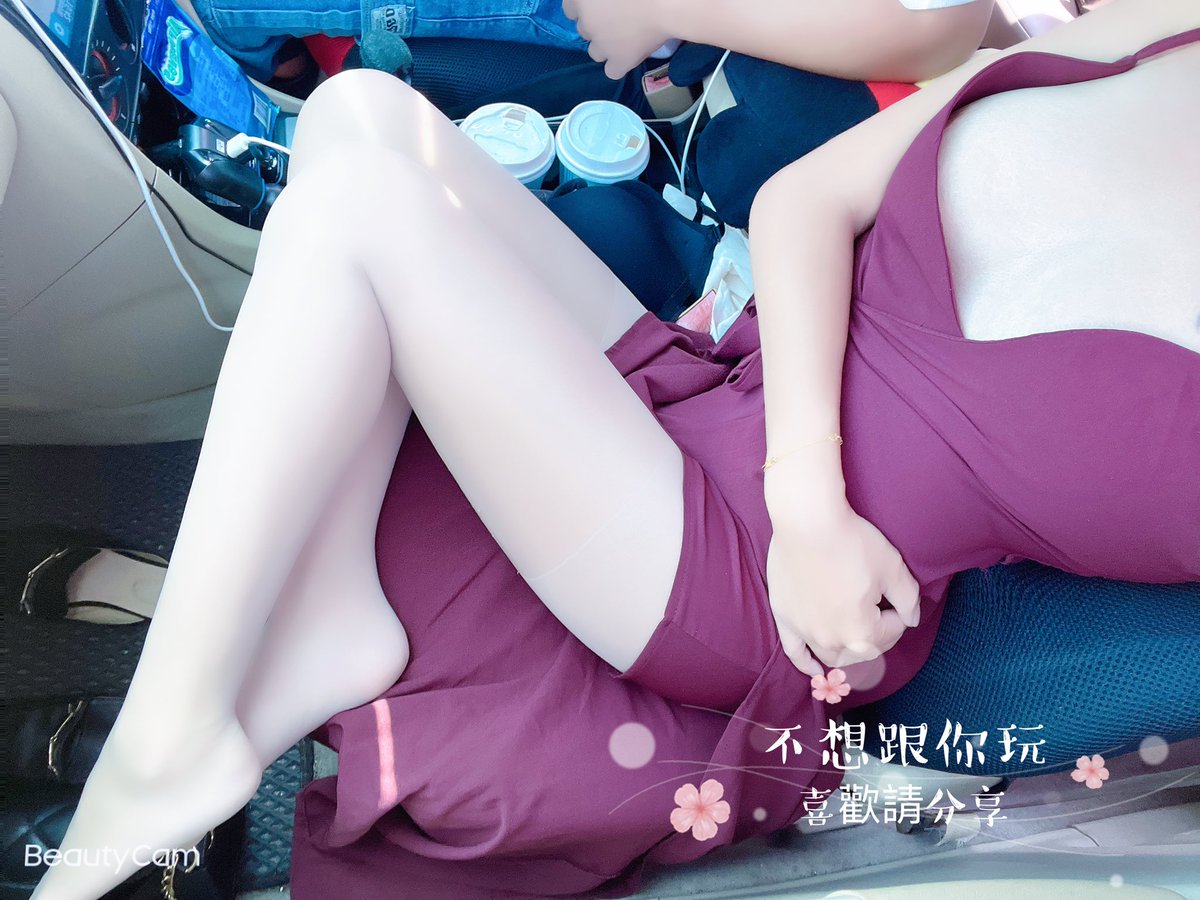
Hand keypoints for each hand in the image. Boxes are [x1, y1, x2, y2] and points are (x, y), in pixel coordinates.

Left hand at [562, 0, 670, 78]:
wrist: (668, 2)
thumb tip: (605, 4)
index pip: (570, 9)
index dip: (585, 8)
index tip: (601, 6)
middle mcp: (586, 21)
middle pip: (583, 29)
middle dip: (596, 26)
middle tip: (619, 18)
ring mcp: (601, 43)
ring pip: (594, 51)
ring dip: (605, 46)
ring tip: (624, 38)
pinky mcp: (619, 60)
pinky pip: (611, 71)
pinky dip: (618, 65)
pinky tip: (628, 56)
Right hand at [765, 505, 920, 677]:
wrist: (807, 521)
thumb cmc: (853, 542)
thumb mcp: (893, 568)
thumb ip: (909, 599)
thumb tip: (911, 619)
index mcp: (862, 633)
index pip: (892, 632)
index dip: (898, 613)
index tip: (893, 592)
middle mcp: (832, 640)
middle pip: (864, 651)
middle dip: (877, 634)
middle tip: (877, 606)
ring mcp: (804, 632)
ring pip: (832, 656)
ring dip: (848, 651)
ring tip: (854, 633)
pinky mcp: (784, 619)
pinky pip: (794, 652)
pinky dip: (806, 665)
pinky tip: (815, 672)